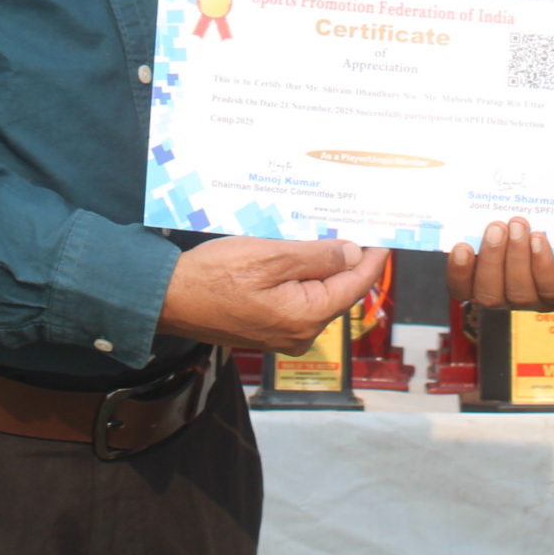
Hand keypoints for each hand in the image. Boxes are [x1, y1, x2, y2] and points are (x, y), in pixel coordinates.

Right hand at [157, 236, 390, 353]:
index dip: (373, 256)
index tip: (386, 232)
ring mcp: (283, 333)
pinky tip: (299, 250)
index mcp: (306, 318)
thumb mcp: (270, 257)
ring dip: (323, 263)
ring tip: (327, 229)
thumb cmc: (213, 276)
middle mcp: (300, 333)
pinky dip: (302, 273)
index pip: (355, 284)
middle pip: (338, 289)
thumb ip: (317, 257)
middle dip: (348, 256)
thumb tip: (353, 254)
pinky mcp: (268, 326)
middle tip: (355, 221)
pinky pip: (297, 296)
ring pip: (317, 292)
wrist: (167, 299)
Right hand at [445, 216, 553, 311]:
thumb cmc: (529, 223)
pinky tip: (538, 239)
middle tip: (496, 227)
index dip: (458, 272)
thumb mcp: (506, 220)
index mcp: (484, 280)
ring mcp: (533, 298)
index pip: (462, 288)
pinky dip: (541, 263)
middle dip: (491, 259)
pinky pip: (548, 286)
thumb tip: (474, 187)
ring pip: (518, 292)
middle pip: (489, 294)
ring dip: (516, 257)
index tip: (461, 247)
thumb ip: (489, 215)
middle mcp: (506, 295)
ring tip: (519, 225)